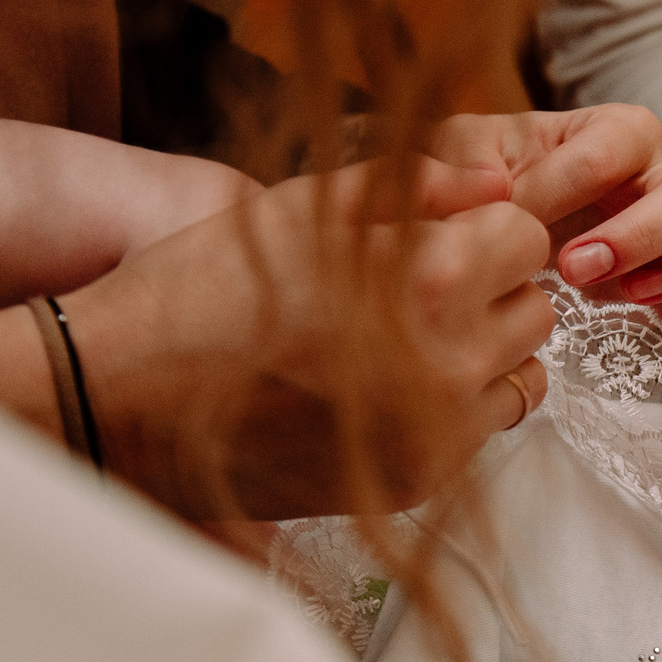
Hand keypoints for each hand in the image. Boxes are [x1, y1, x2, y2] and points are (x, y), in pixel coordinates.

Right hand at [60, 157, 551, 517]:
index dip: (484, 232)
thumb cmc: (205, 287)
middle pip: (534, 308)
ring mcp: (438, 432)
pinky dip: (453, 409)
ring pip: (521, 375)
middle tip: (415, 290)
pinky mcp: (417, 479)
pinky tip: (386, 390)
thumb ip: (415, 185)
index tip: (442, 239)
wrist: (127, 397)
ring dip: (482, 352)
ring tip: (404, 341)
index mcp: (430, 278)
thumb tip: (500, 182)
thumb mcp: (303, 207)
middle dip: (489, 290)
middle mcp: (449, 360)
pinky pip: (481, 432)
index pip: (528, 239)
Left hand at [428, 107, 661, 339]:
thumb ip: (450, 169)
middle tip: (574, 269)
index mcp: (608, 133)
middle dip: (640, 234)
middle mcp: (659, 175)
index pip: (615, 146)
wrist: (492, 239)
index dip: (569, 184)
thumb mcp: (453, 166)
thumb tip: (492, 190)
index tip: (515, 217)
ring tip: (633, 298)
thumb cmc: (482, 190)